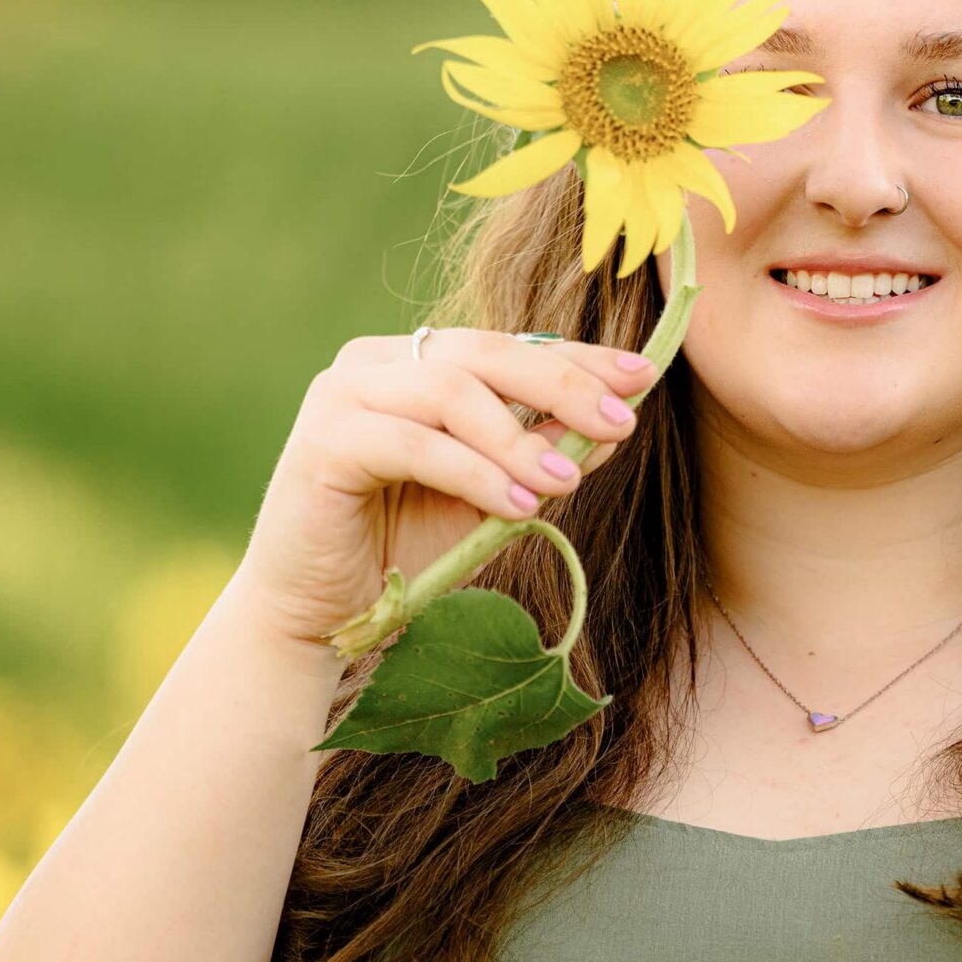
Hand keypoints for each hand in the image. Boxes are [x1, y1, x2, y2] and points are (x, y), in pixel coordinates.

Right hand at [230, 330, 656, 651]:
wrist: (319, 614)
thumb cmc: (403, 550)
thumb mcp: (490, 496)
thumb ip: (539, 454)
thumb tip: (614, 423)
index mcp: (415, 362)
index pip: (507, 347)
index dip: (577, 359)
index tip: (642, 376)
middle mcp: (376, 362)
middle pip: (484, 355)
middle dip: (562, 385)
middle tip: (620, 422)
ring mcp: (343, 394)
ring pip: (451, 393)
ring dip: (520, 438)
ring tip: (567, 480)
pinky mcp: (323, 441)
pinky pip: (415, 445)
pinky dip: (475, 472)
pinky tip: (519, 504)